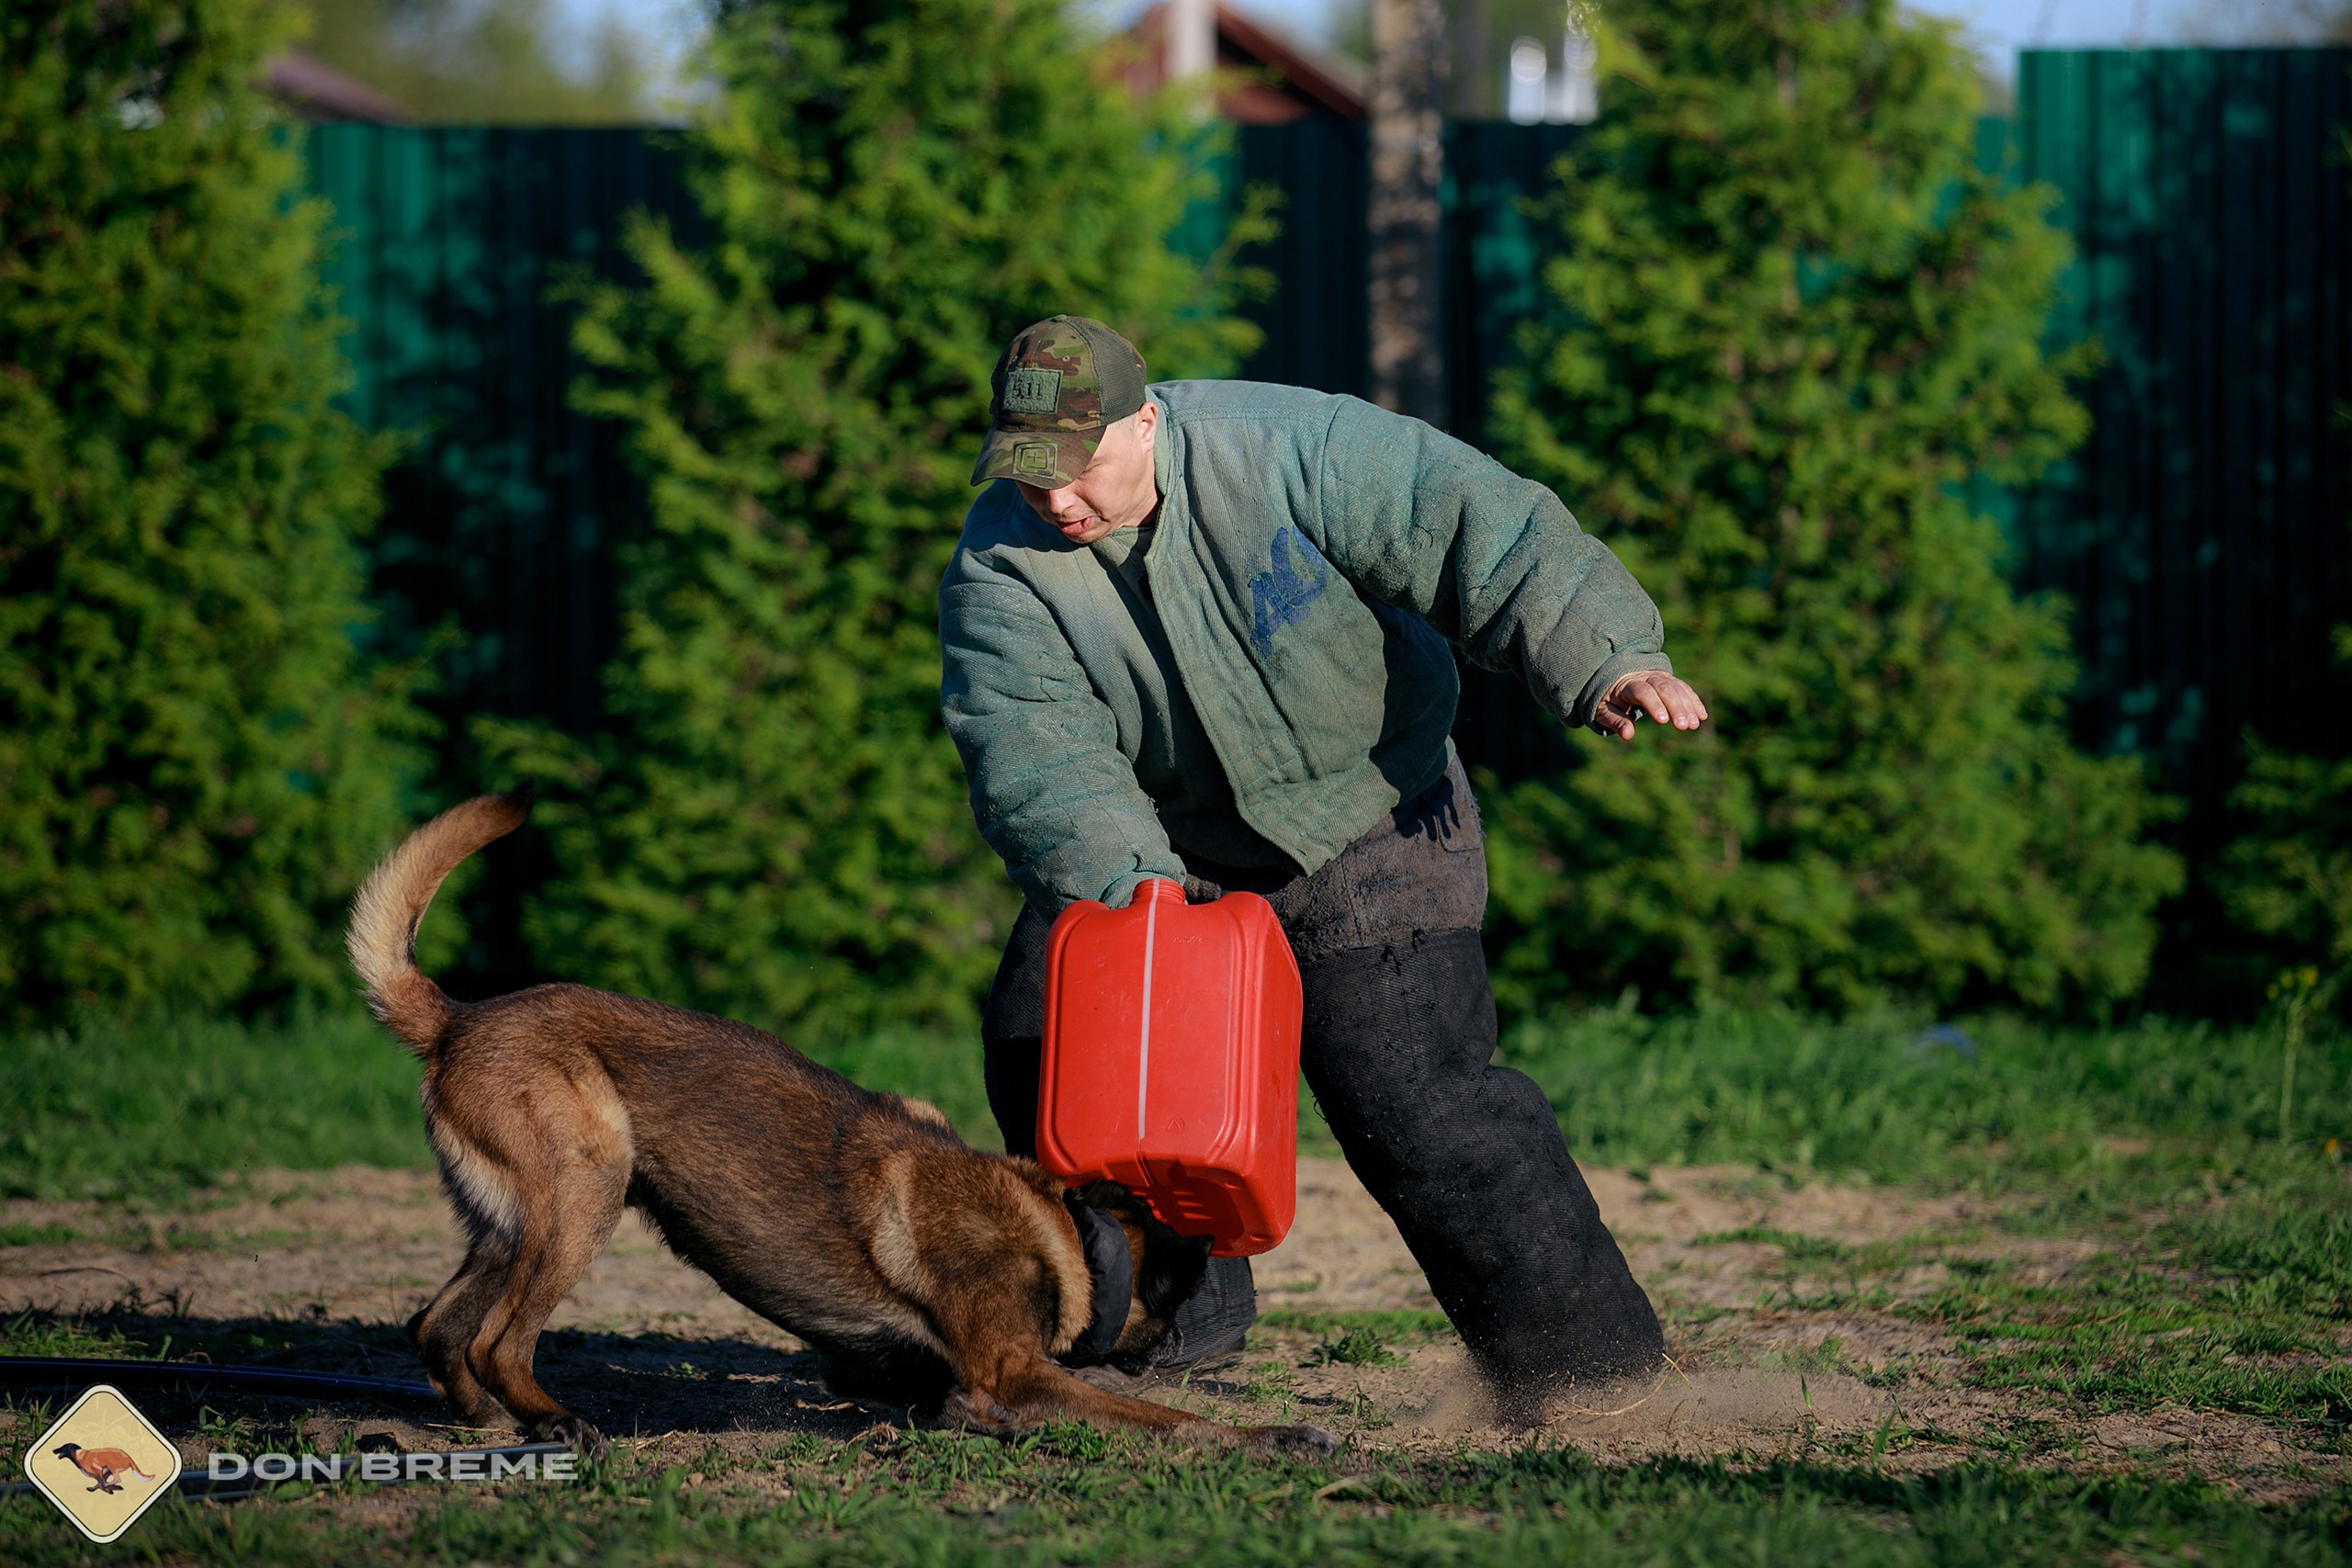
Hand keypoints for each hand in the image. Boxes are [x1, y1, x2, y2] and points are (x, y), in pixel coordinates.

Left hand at [1591, 672, 1708, 739]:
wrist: (1615, 676)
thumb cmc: (1608, 699)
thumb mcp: (1604, 711)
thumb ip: (1615, 722)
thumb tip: (1628, 735)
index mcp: (1627, 684)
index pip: (1643, 692)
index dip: (1654, 705)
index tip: (1664, 721)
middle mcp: (1646, 677)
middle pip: (1664, 688)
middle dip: (1675, 706)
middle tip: (1683, 726)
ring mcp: (1660, 677)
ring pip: (1676, 688)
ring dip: (1687, 706)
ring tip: (1694, 725)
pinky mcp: (1669, 680)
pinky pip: (1684, 688)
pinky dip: (1693, 701)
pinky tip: (1702, 716)